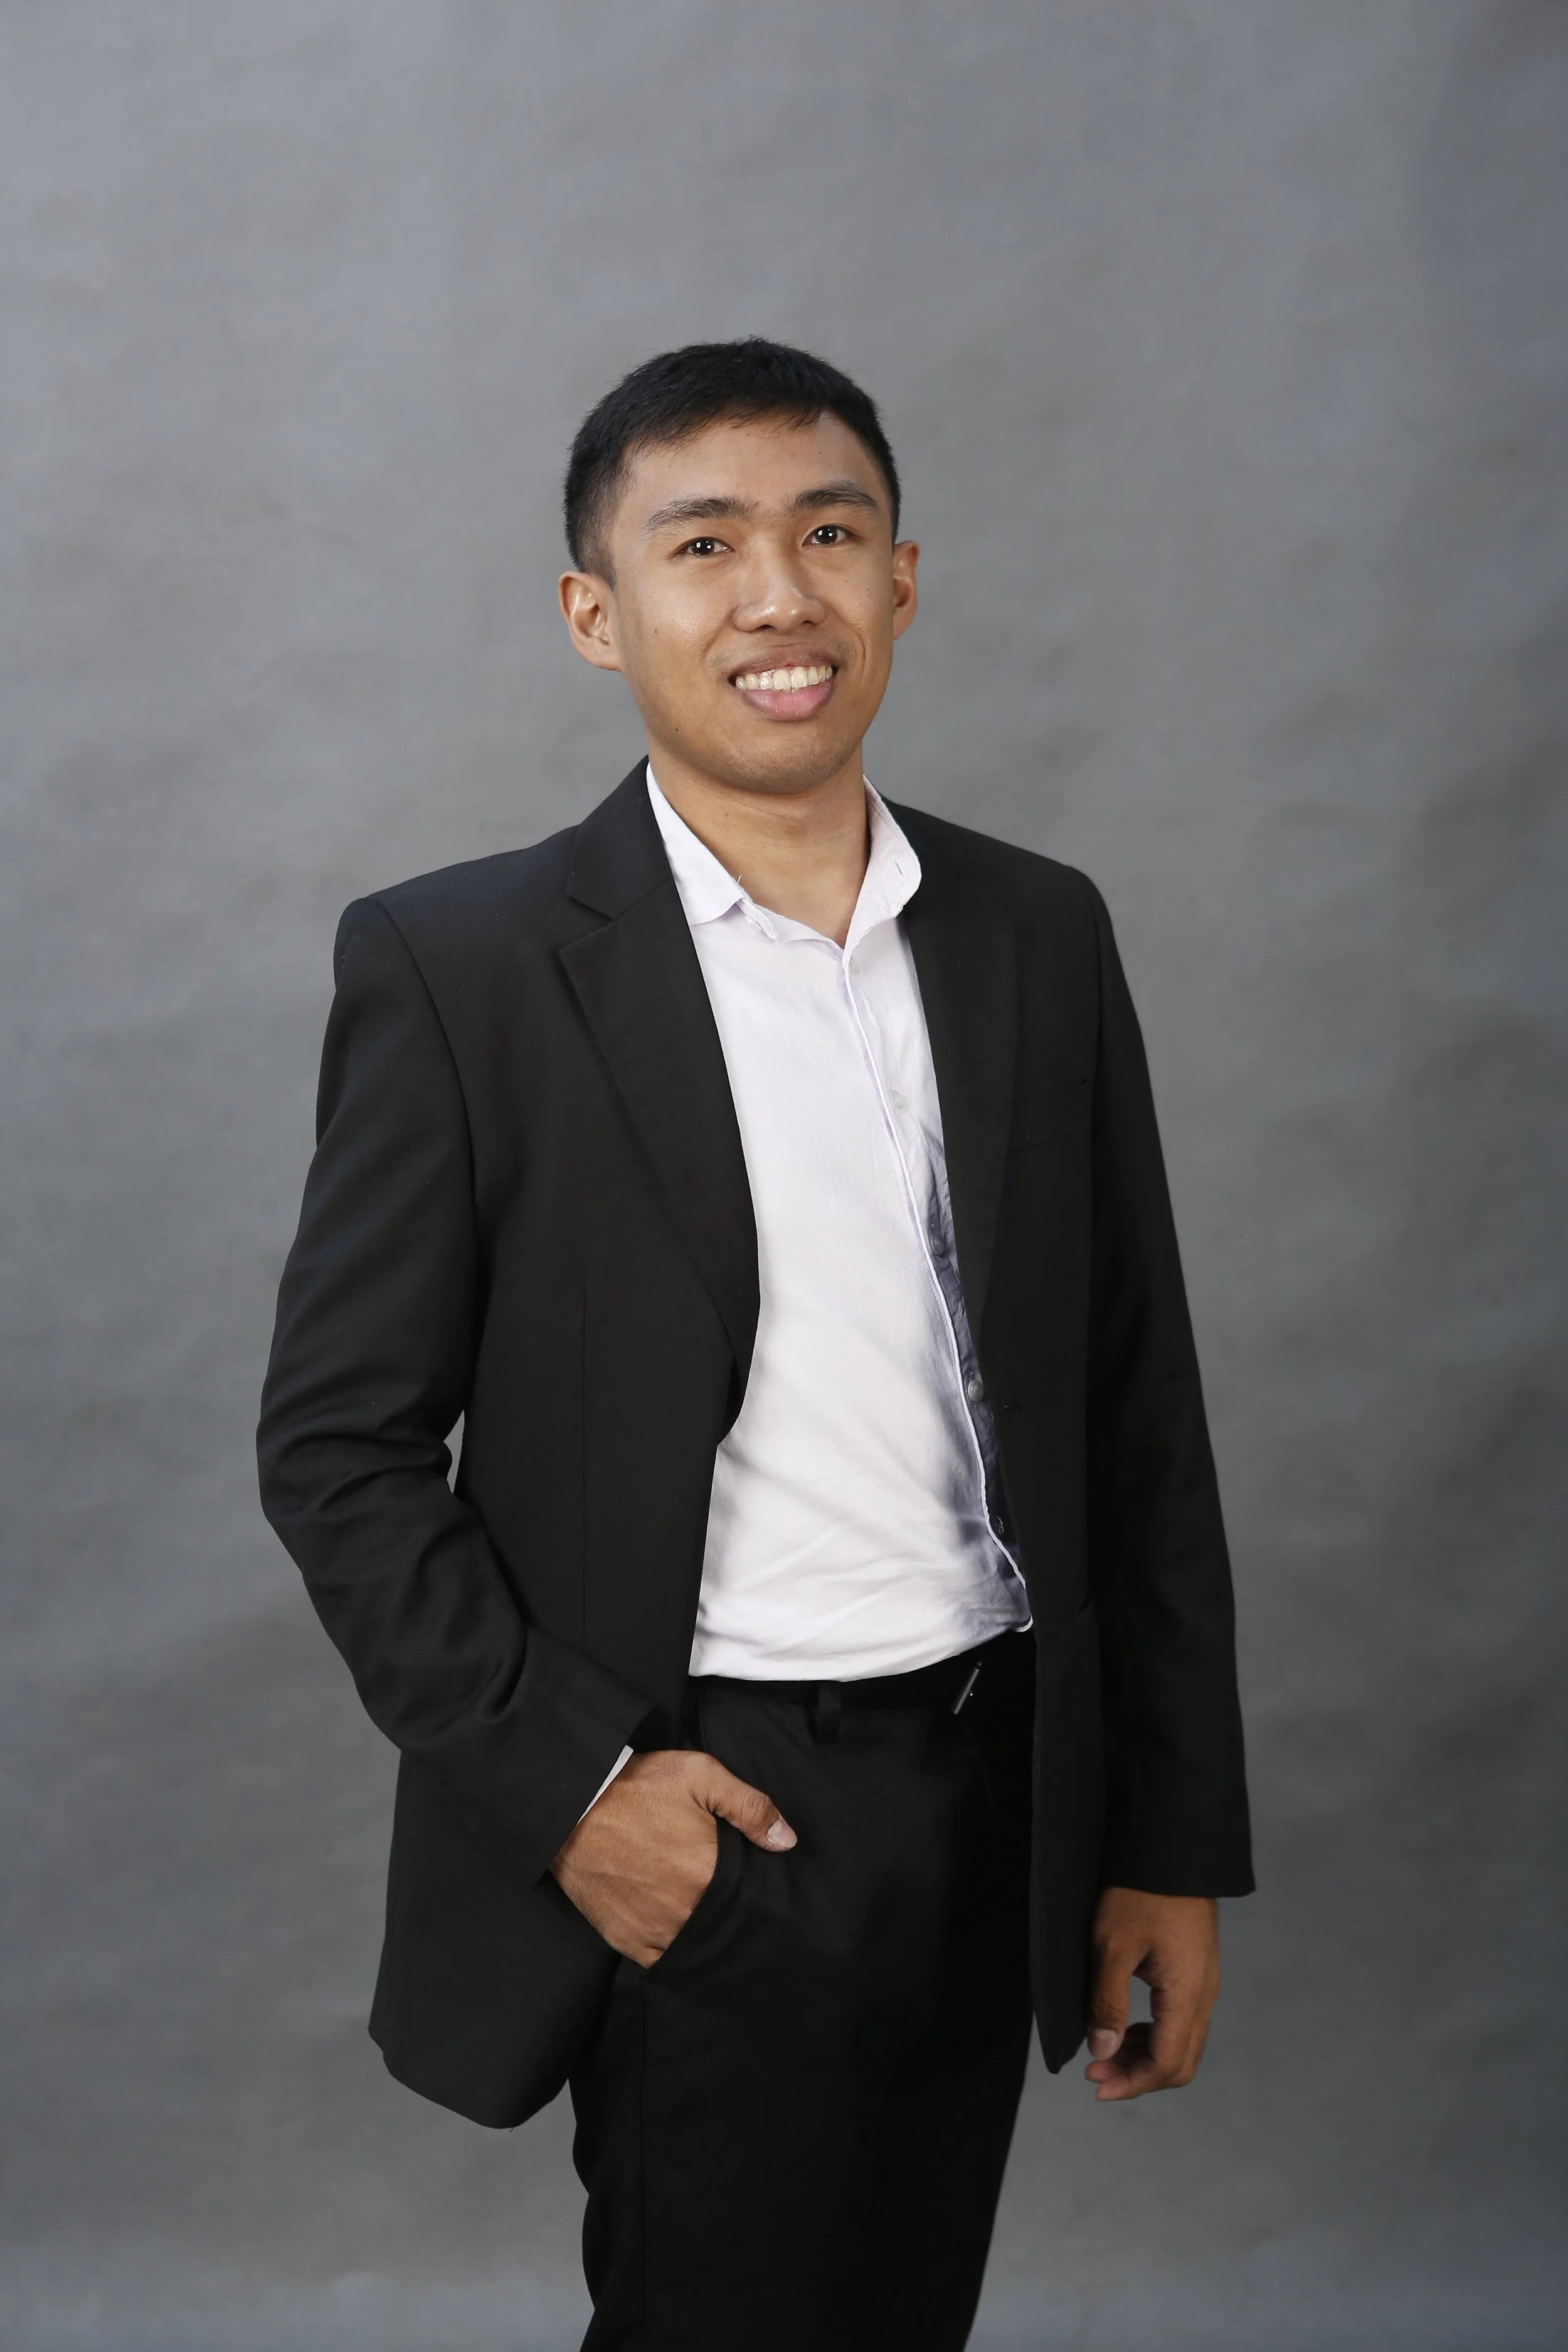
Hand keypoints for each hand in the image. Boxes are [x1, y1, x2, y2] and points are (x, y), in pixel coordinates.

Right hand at [550, 1749, 795, 1967]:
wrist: (570, 1804)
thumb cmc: (637, 1787)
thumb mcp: (700, 1775)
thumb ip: (750, 1807)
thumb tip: (787, 1841)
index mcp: (707, 1875)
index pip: (749, 1901)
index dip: (754, 1893)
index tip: (753, 1885)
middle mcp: (683, 1912)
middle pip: (723, 1925)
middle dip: (730, 1914)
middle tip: (727, 1897)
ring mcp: (652, 1930)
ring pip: (694, 1946)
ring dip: (703, 1934)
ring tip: (703, 1913)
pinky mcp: (624, 1938)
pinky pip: (661, 1959)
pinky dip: (673, 1948)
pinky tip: (678, 1930)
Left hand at [1084, 1886, 1219, 2100]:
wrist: (1169, 1850)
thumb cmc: (1138, 1892)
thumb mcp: (1112, 1946)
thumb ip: (1108, 2003)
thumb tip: (1104, 2052)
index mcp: (1187, 1993)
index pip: (1167, 2064)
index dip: (1132, 2083)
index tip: (1095, 2086)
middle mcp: (1204, 1995)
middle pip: (1179, 2062)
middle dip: (1137, 2076)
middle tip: (1094, 2072)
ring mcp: (1203, 1983)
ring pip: (1181, 2043)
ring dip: (1143, 2056)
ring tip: (1103, 2051)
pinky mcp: (1196, 1971)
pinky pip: (1179, 2020)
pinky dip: (1151, 2034)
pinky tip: (1123, 2026)